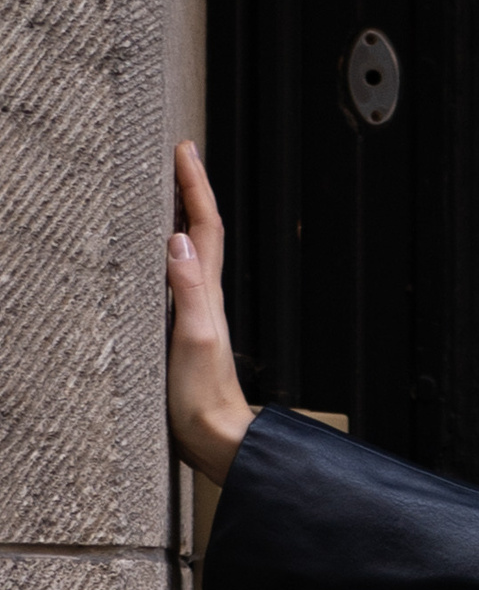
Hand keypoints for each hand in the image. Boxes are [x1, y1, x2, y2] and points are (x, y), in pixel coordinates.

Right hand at [166, 141, 254, 483]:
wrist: (215, 441)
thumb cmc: (203, 398)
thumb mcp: (193, 339)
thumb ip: (188, 290)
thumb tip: (176, 239)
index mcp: (206, 295)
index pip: (202, 227)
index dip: (194, 186)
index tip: (184, 148)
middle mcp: (204, 299)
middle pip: (199, 232)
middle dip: (189, 191)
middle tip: (176, 156)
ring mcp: (193, 315)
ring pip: (188, 254)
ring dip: (179, 218)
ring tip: (164, 191)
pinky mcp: (180, 334)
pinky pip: (173, 280)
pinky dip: (165, 255)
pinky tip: (152, 257)